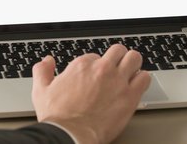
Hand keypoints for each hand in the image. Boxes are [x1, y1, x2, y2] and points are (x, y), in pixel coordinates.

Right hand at [32, 45, 150, 143]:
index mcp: (82, 66)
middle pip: (118, 50)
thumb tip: (46, 61)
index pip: (96, 56)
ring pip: (134, 58)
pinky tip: (137, 85)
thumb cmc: (58, 117)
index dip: (96, 66)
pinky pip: (145, 78)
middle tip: (117, 68)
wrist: (70, 136)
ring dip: (133, 64)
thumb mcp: (41, 91)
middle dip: (118, 58)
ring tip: (131, 72)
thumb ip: (42, 72)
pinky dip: (142, 79)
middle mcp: (102, 69)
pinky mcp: (130, 96)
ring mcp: (117, 81)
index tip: (96, 76)